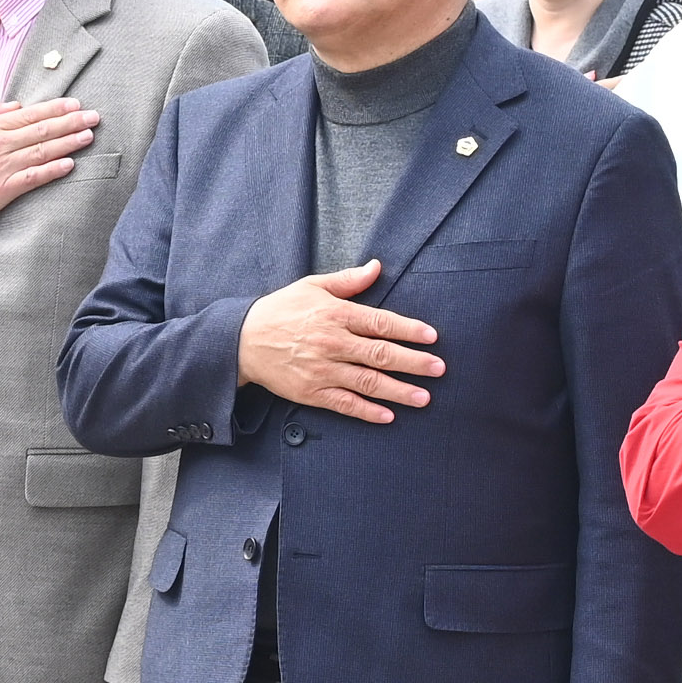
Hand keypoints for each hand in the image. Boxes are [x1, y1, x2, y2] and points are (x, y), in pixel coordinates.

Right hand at [0, 95, 97, 231]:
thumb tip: (15, 104)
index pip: (29, 115)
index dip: (55, 109)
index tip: (76, 105)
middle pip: (40, 130)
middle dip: (70, 122)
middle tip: (94, 117)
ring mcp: (0, 167)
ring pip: (40, 151)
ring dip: (67, 143)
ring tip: (88, 136)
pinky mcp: (1, 190)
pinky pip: (31, 177)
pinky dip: (51, 170)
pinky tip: (69, 164)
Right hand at [237, 259, 441, 421]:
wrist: (242, 340)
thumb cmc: (280, 310)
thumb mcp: (312, 286)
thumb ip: (348, 281)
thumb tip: (377, 267)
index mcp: (335, 314)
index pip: (380, 323)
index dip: (409, 330)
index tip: (432, 337)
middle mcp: (332, 343)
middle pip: (381, 354)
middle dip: (414, 363)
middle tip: (439, 369)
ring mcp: (322, 370)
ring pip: (368, 382)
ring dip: (399, 391)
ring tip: (424, 398)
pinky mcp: (311, 392)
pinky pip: (345, 404)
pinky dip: (368, 412)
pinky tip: (389, 415)